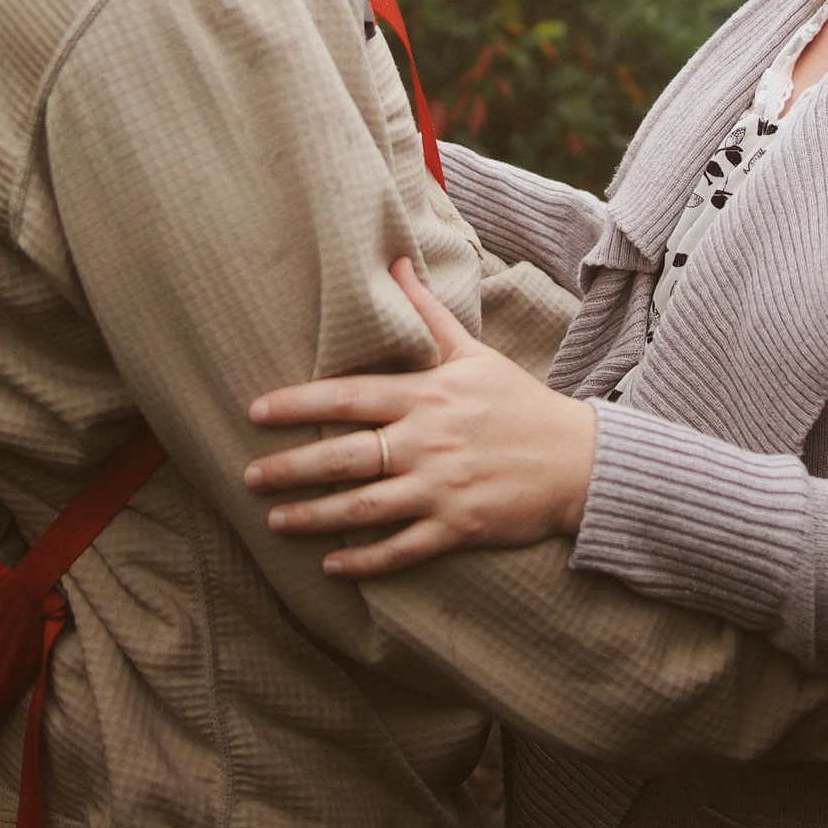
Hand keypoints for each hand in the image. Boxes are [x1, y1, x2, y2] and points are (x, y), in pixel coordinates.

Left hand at [243, 258, 597, 576]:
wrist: (577, 459)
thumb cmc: (519, 402)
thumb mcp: (473, 353)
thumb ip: (428, 313)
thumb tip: (396, 261)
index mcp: (428, 395)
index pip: (350, 395)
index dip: (298, 402)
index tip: (256, 411)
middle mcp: (429, 441)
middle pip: (346, 456)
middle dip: (292, 468)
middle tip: (250, 477)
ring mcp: (443, 487)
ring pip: (365, 507)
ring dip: (315, 517)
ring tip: (276, 522)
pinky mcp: (459, 527)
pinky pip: (402, 548)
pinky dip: (364, 560)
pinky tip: (331, 566)